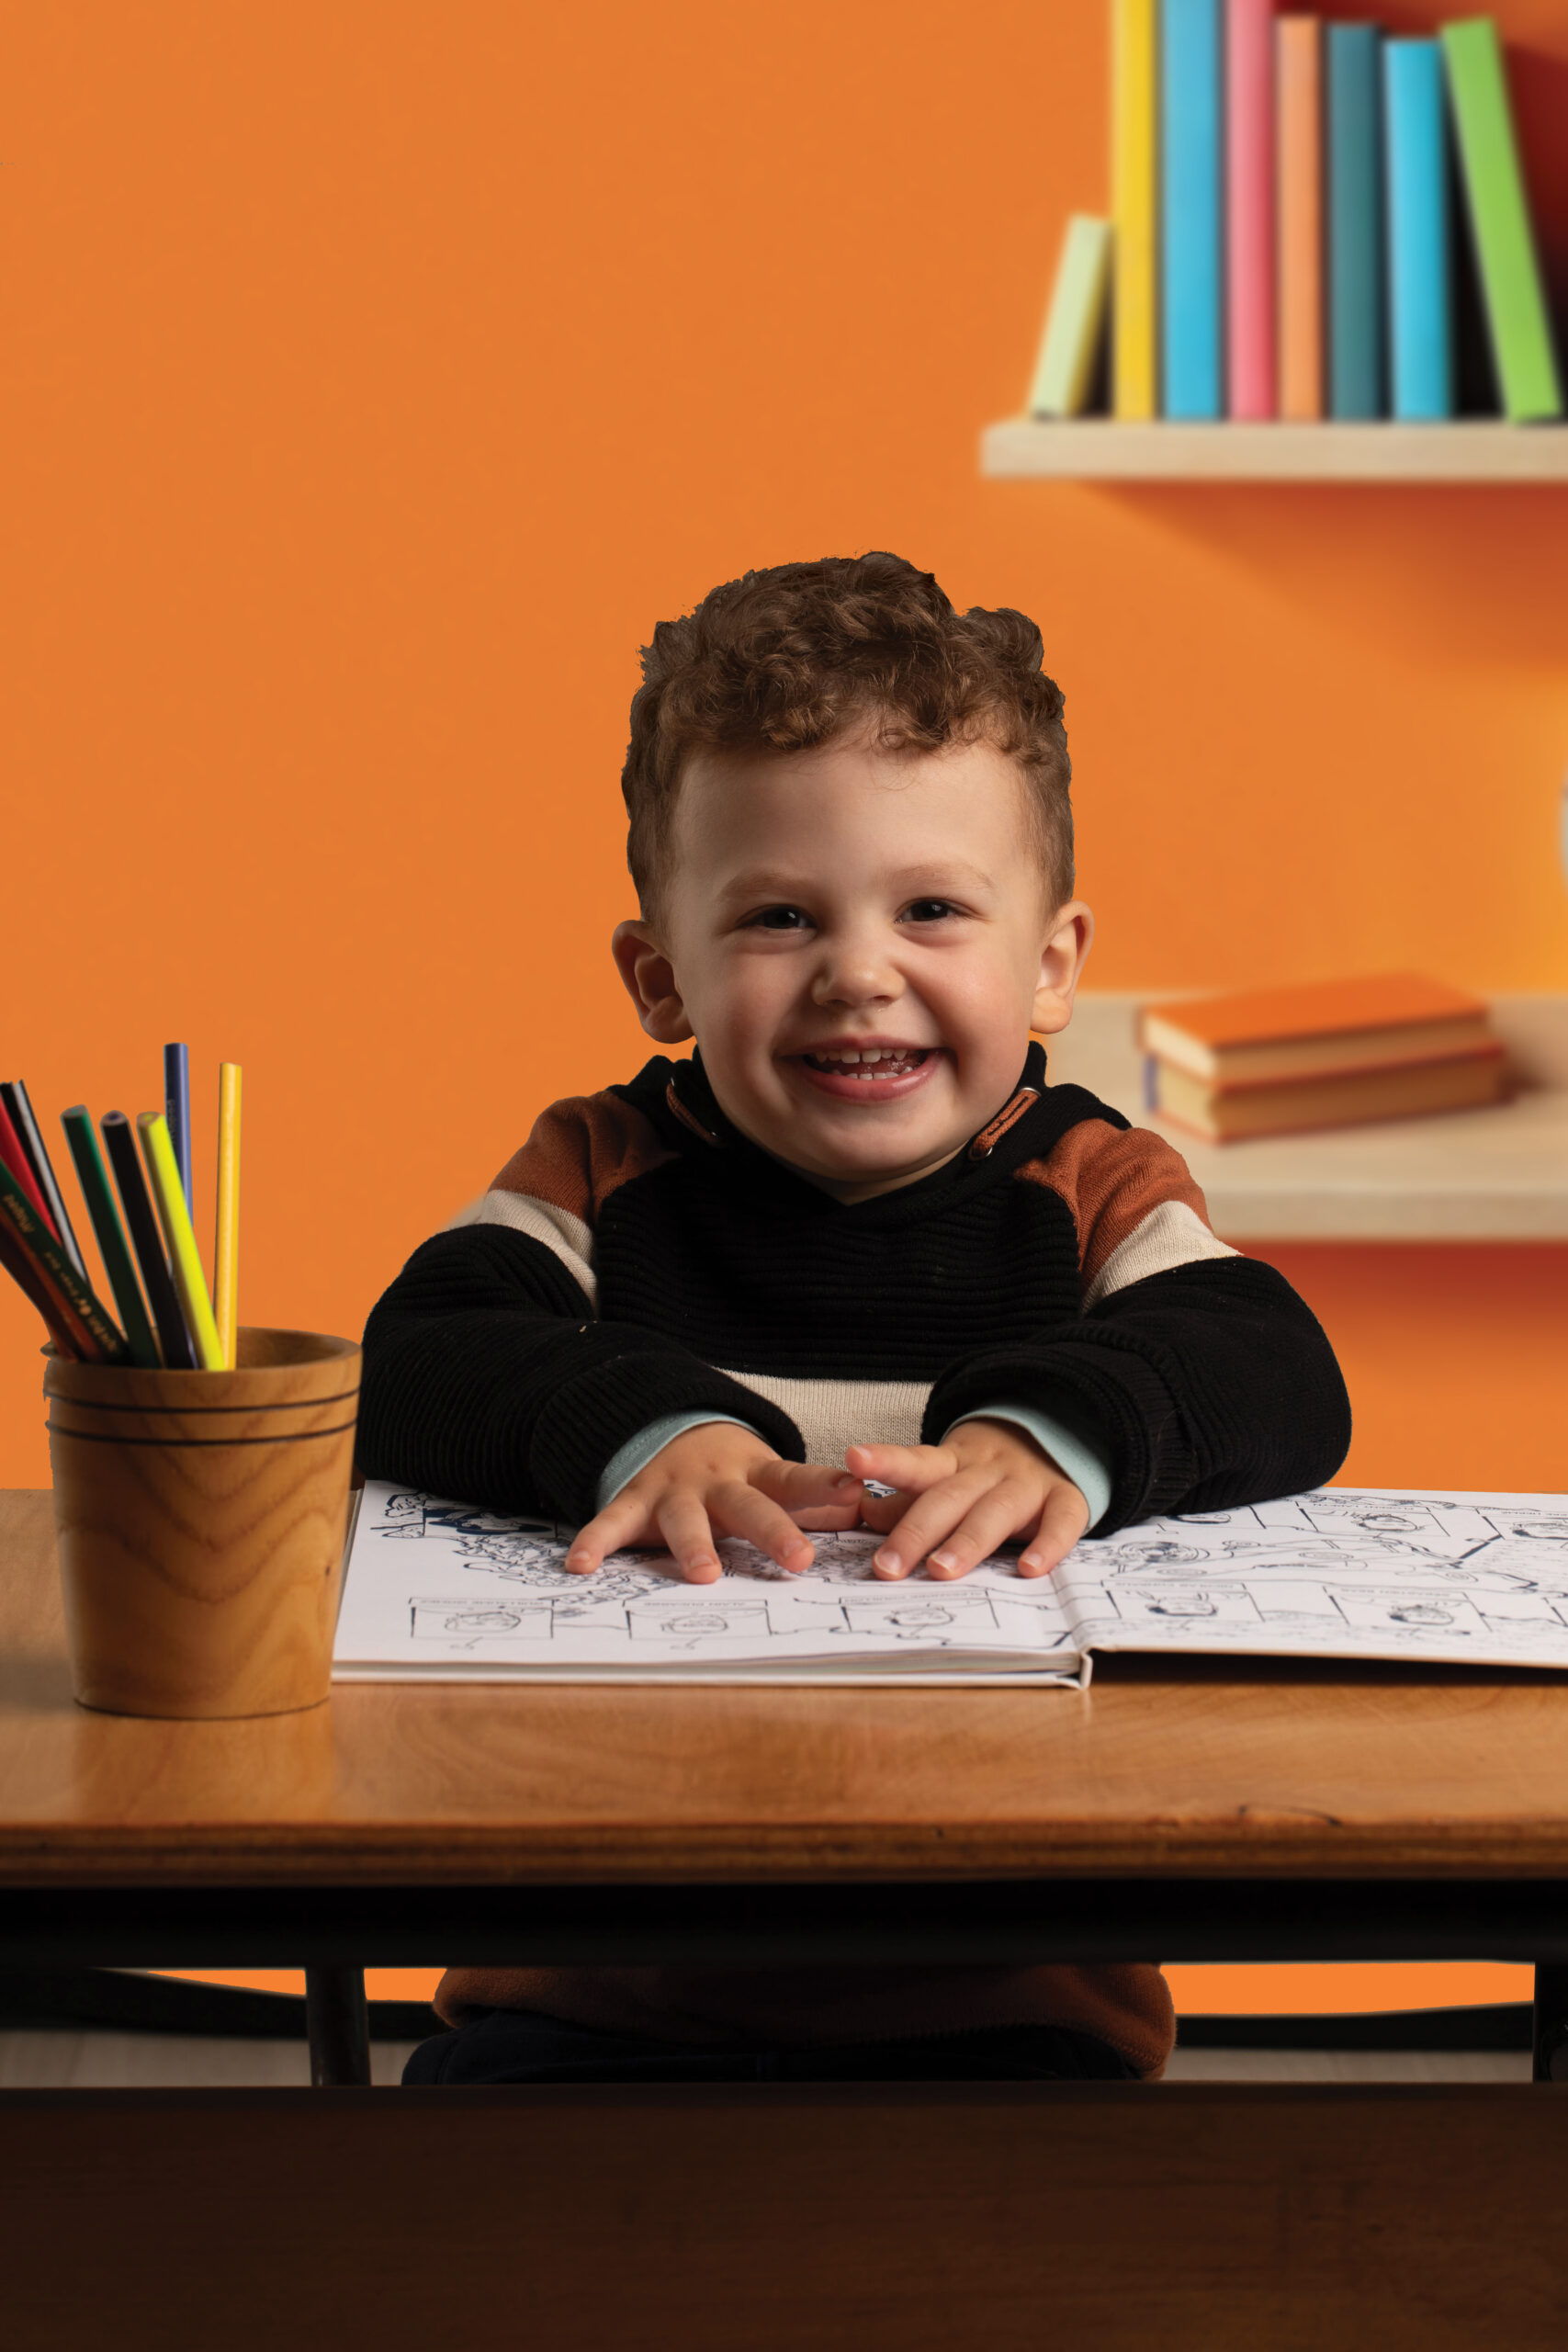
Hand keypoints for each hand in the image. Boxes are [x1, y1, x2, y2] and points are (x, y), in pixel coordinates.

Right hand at [565, 1423, 863, 1583]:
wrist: (669, 1428)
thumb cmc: (735, 1473)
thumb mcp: (772, 1477)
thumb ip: (814, 1499)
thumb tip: (872, 1513)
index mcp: (758, 1476)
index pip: (798, 1481)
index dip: (827, 1486)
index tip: (858, 1493)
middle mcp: (718, 1483)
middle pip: (750, 1507)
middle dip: (775, 1532)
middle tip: (800, 1560)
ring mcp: (674, 1491)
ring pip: (685, 1520)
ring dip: (693, 1546)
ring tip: (706, 1575)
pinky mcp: (634, 1501)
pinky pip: (612, 1523)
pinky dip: (595, 1542)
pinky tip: (582, 1565)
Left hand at [845, 1418, 1087, 1581]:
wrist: (1055, 1439)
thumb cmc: (985, 1475)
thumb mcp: (945, 1479)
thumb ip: (907, 1502)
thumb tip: (864, 1517)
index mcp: (952, 1462)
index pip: (916, 1461)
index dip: (886, 1460)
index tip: (854, 1459)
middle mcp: (989, 1470)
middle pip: (949, 1498)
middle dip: (916, 1532)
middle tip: (887, 1567)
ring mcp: (1029, 1484)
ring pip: (996, 1511)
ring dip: (967, 1541)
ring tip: (940, 1571)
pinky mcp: (1067, 1499)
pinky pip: (1061, 1520)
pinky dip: (1048, 1545)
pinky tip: (1029, 1570)